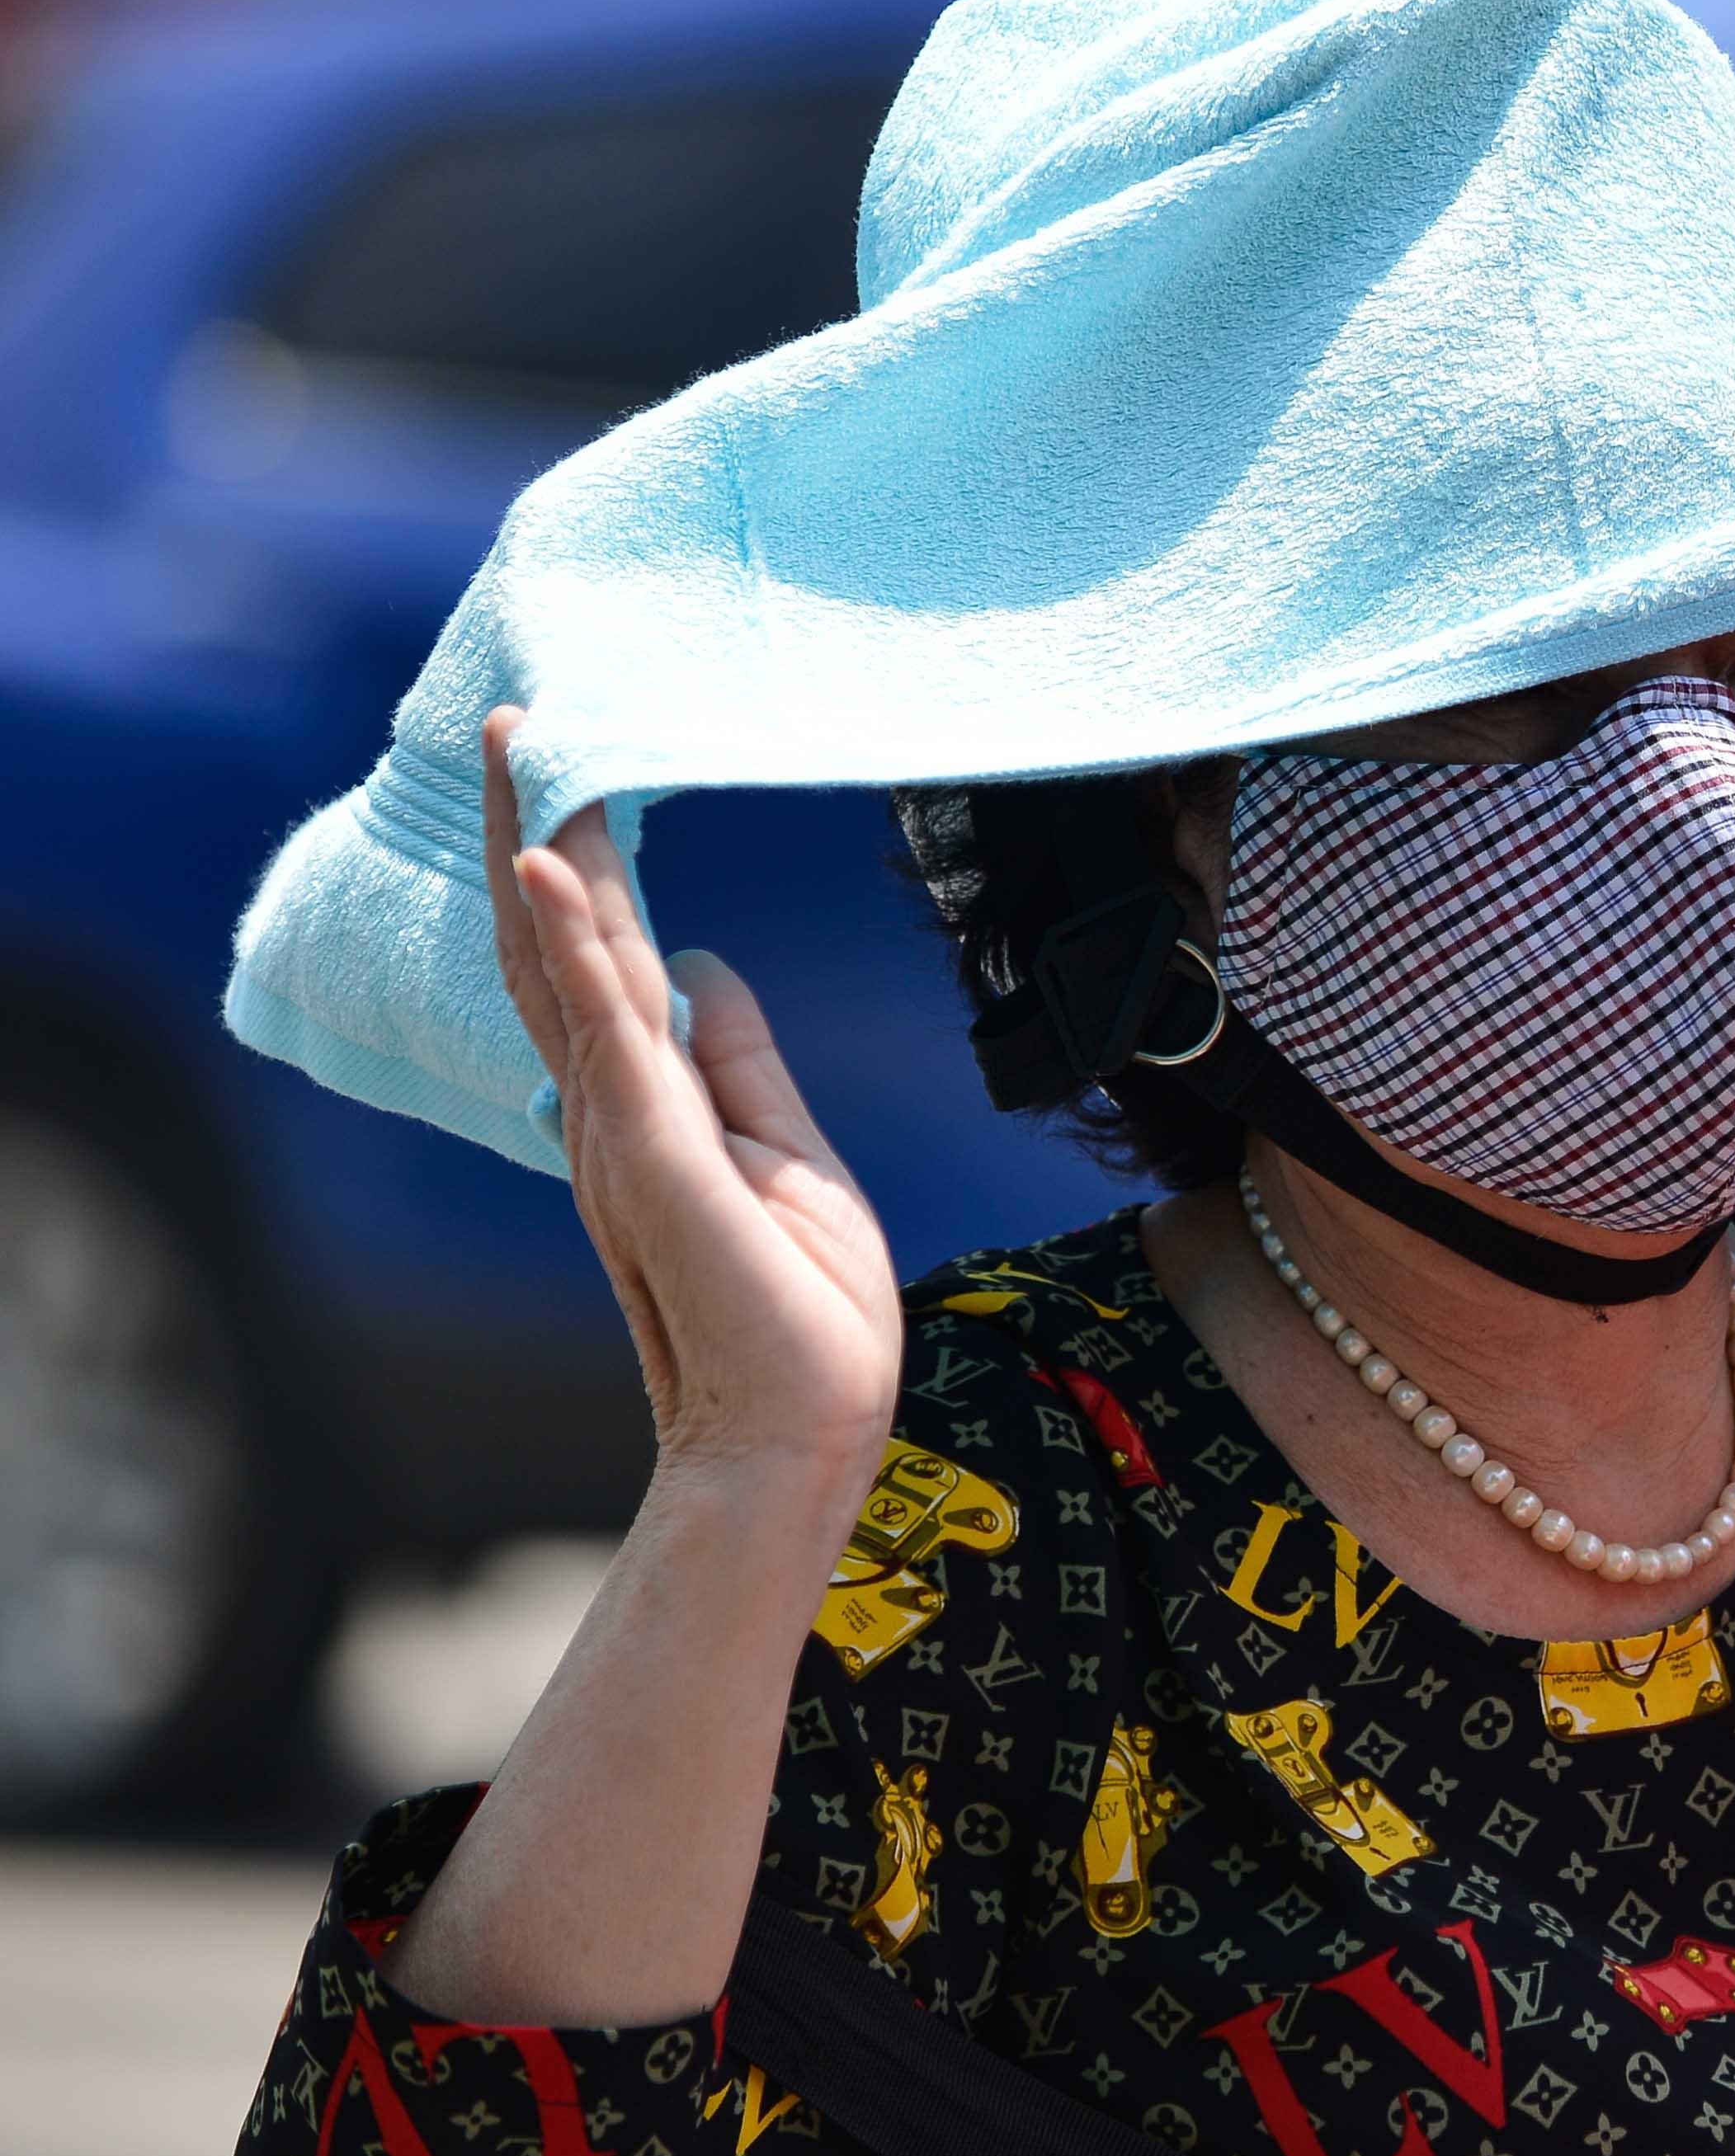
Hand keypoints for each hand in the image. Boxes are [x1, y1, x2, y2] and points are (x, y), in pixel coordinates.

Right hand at [483, 709, 900, 1486]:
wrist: (802, 1435)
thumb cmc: (800, 1319)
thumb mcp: (791, 1158)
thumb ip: (742, 1062)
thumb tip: (703, 968)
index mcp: (653, 1108)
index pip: (604, 961)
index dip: (582, 866)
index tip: (565, 771)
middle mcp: (615, 1109)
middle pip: (561, 944)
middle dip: (534, 828)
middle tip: (510, 720)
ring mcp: (624, 1129)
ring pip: (567, 963)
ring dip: (538, 850)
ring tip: (516, 749)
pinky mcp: (654, 1154)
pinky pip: (605, 1027)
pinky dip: (573, 940)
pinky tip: (551, 866)